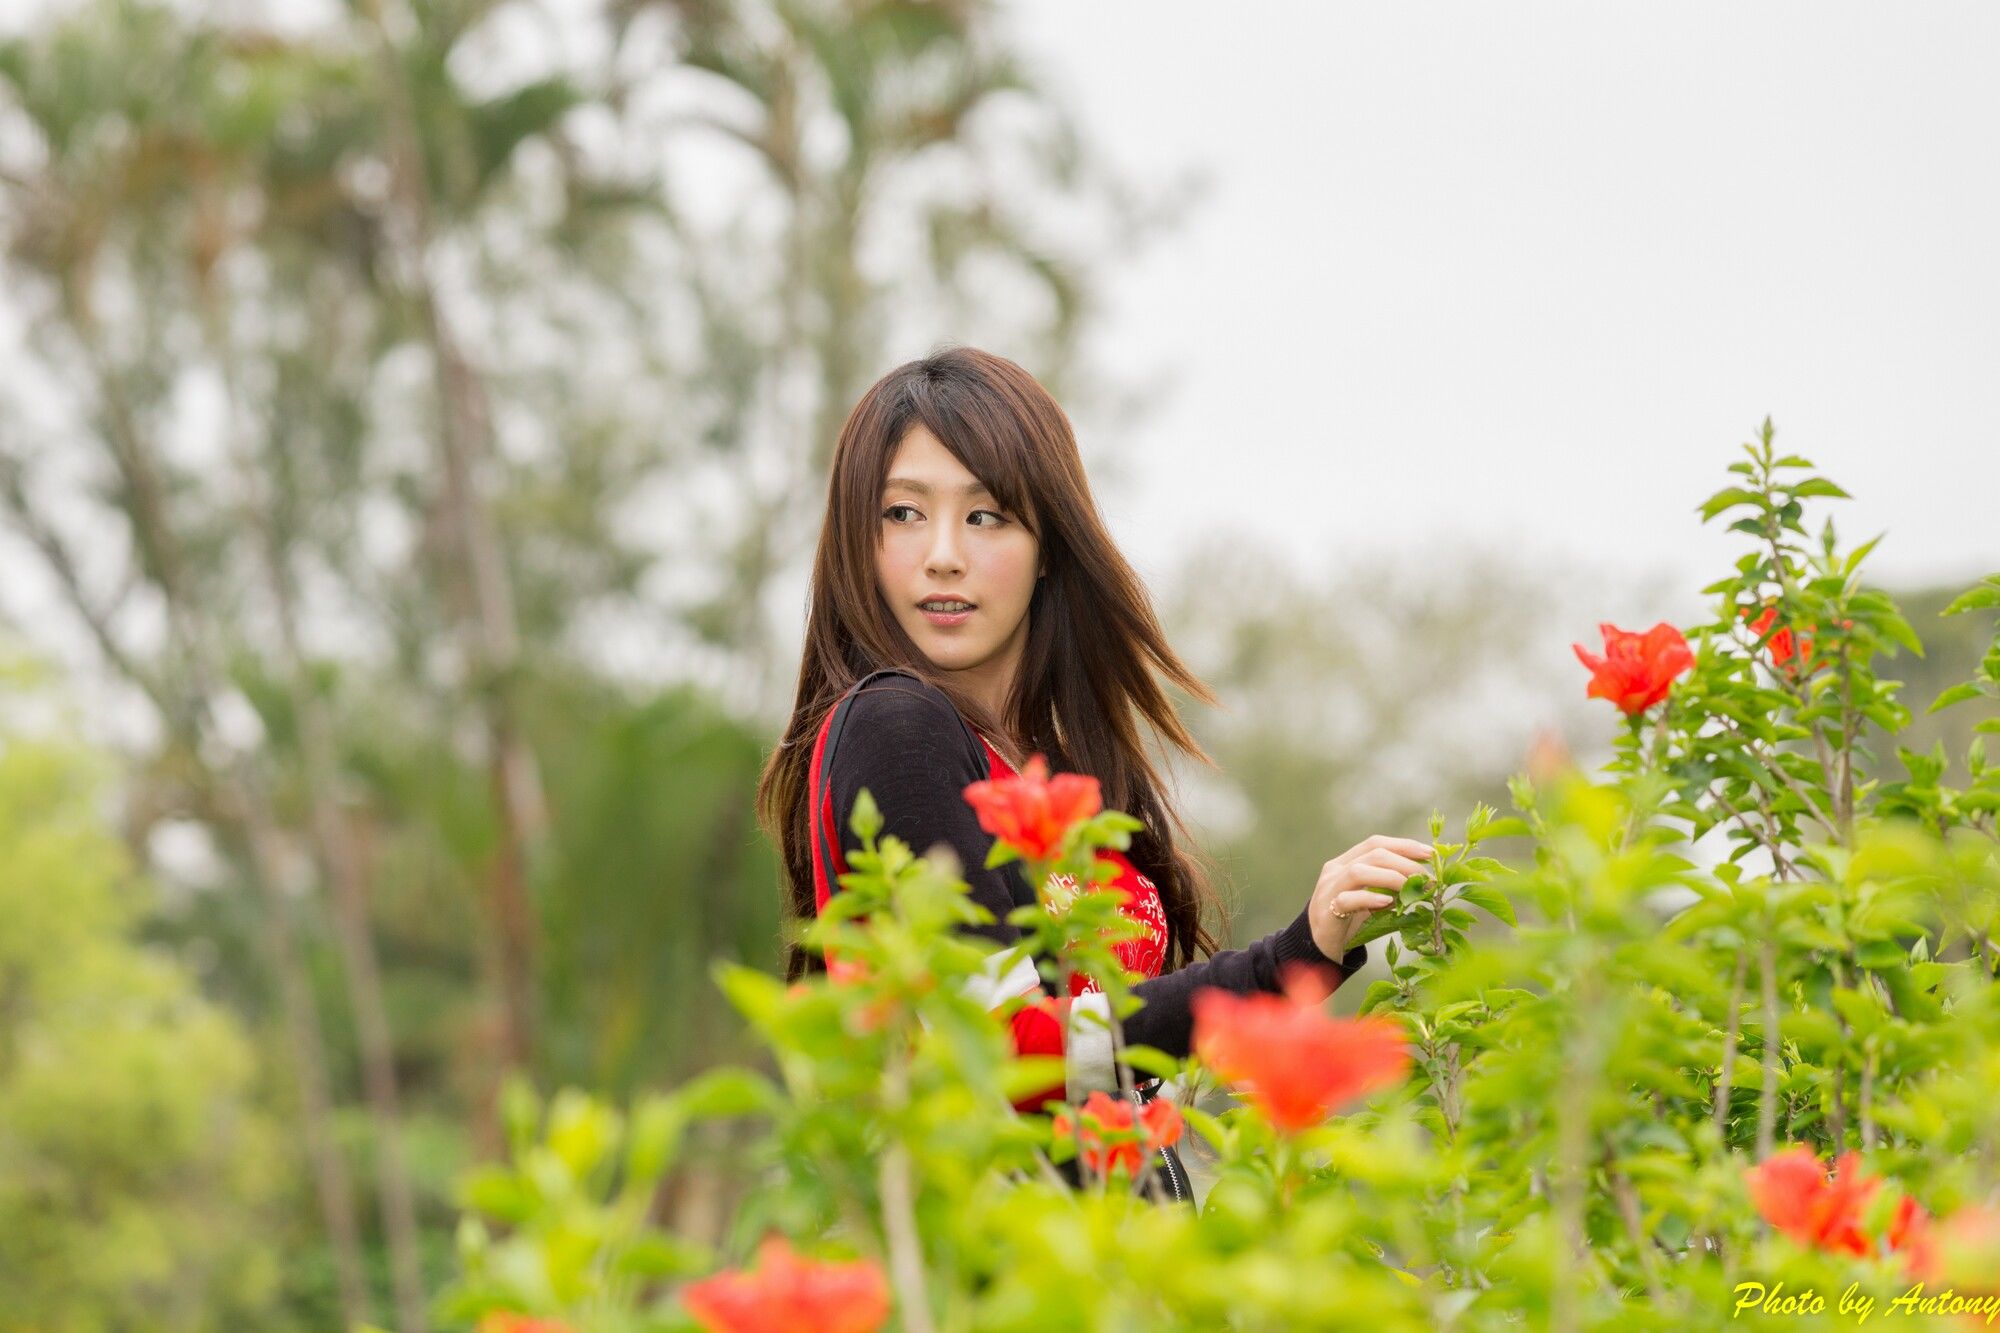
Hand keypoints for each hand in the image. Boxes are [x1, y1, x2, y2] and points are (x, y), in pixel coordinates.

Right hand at [1306, 834, 1434, 960]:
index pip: (1375, 843)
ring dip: (1391, 877)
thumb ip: (1389, 889)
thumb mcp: (1371, 899)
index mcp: (1345, 862)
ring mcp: (1328, 889)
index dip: (1404, 845)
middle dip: (1405, 863)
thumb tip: (1423, 884)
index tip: (1429, 854)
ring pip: (1358, 871)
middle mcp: (1335, 870)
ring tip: (1410, 888)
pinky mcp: (1326, 911)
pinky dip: (1369, 898)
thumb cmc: (1348, 920)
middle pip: (1372, 854)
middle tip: (1426, 878)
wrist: (1318, 945)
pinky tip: (1388, 903)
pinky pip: (1347, 900)